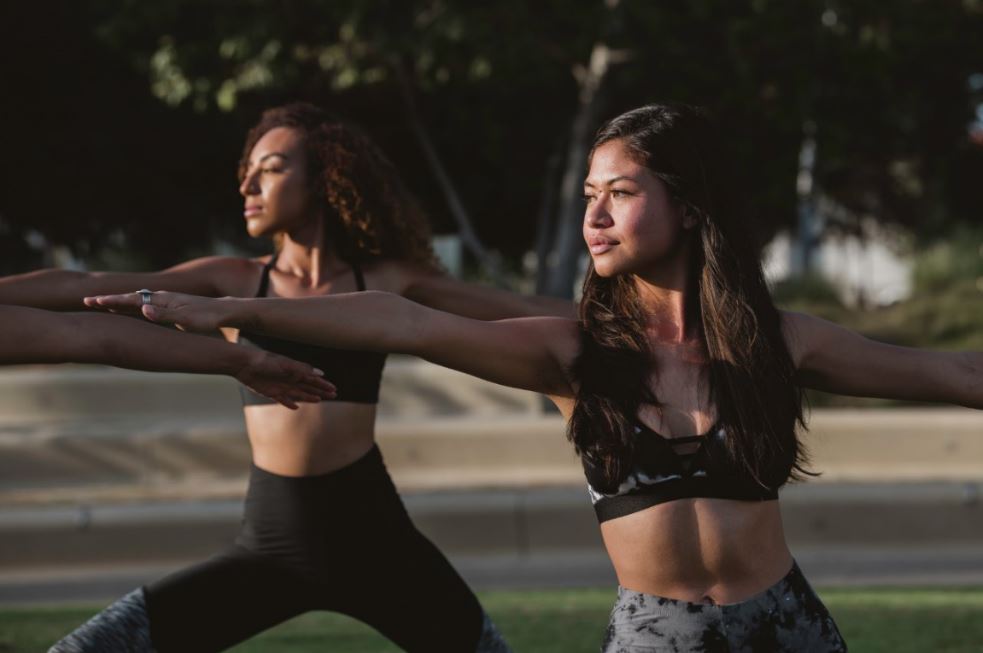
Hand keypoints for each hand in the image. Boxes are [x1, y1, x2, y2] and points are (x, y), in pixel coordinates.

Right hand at [84, 290, 226, 331]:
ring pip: (135, 301)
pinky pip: (143, 306)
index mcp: (162, 299)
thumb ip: (164, 315)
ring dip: (117, 303)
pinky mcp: (168, 307)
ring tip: (98, 305)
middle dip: (108, 300)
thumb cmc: (207, 317)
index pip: (131, 300)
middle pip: (129, 298)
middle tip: (86, 301)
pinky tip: (124, 311)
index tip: (93, 301)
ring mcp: (164, 301)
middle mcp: (161, 297)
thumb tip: (143, 309)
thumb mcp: (186, 319)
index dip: (112, 302)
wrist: (224, 311)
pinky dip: (129, 307)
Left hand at [237, 349, 336, 408]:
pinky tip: (295, 407)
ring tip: (319, 400)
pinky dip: (289, 403)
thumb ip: (303, 370)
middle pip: (309, 386)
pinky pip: (283, 400)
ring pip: (298, 393)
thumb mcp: (287, 365)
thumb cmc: (266, 361)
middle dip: (320, 390)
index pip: (313, 378)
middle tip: (333, 395)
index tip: (334, 389)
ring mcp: (281, 386)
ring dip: (309, 397)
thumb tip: (321, 373)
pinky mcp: (271, 392)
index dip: (324, 384)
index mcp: (295, 370)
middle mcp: (290, 378)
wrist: (245, 364)